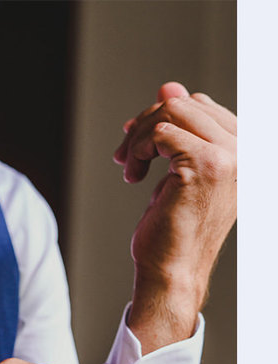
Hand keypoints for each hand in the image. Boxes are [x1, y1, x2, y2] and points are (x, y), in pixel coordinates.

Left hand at [114, 81, 236, 352]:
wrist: (172, 270)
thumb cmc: (174, 228)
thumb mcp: (177, 170)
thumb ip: (178, 129)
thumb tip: (169, 85)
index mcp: (244, 149)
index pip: (199, 106)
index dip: (160, 118)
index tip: (136, 143)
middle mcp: (246, 149)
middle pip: (184, 104)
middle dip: (145, 125)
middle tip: (126, 157)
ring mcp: (230, 156)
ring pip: (172, 112)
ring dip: (139, 137)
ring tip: (130, 167)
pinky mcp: (206, 166)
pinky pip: (162, 133)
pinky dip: (139, 149)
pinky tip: (133, 176)